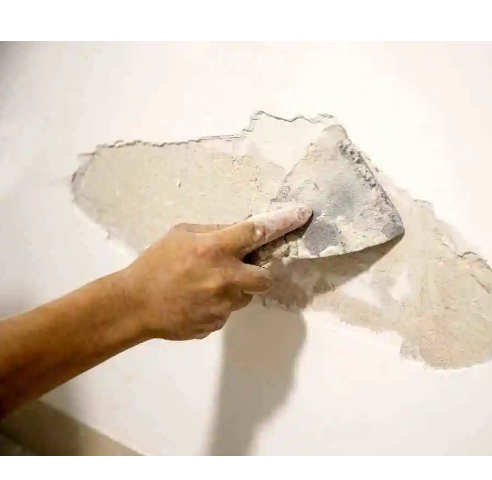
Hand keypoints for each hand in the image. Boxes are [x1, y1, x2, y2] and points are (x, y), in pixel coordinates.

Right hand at [117, 206, 311, 340]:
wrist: (135, 305)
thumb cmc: (155, 263)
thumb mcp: (181, 234)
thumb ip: (214, 231)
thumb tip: (240, 231)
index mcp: (214, 249)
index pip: (256, 232)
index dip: (281, 223)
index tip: (301, 215)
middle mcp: (225, 277)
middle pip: (265, 277)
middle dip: (258, 273)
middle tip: (241, 270)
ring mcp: (222, 304)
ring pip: (246, 296)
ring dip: (235, 290)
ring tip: (207, 286)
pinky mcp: (217, 323)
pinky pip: (228, 312)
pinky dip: (219, 305)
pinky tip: (197, 301)